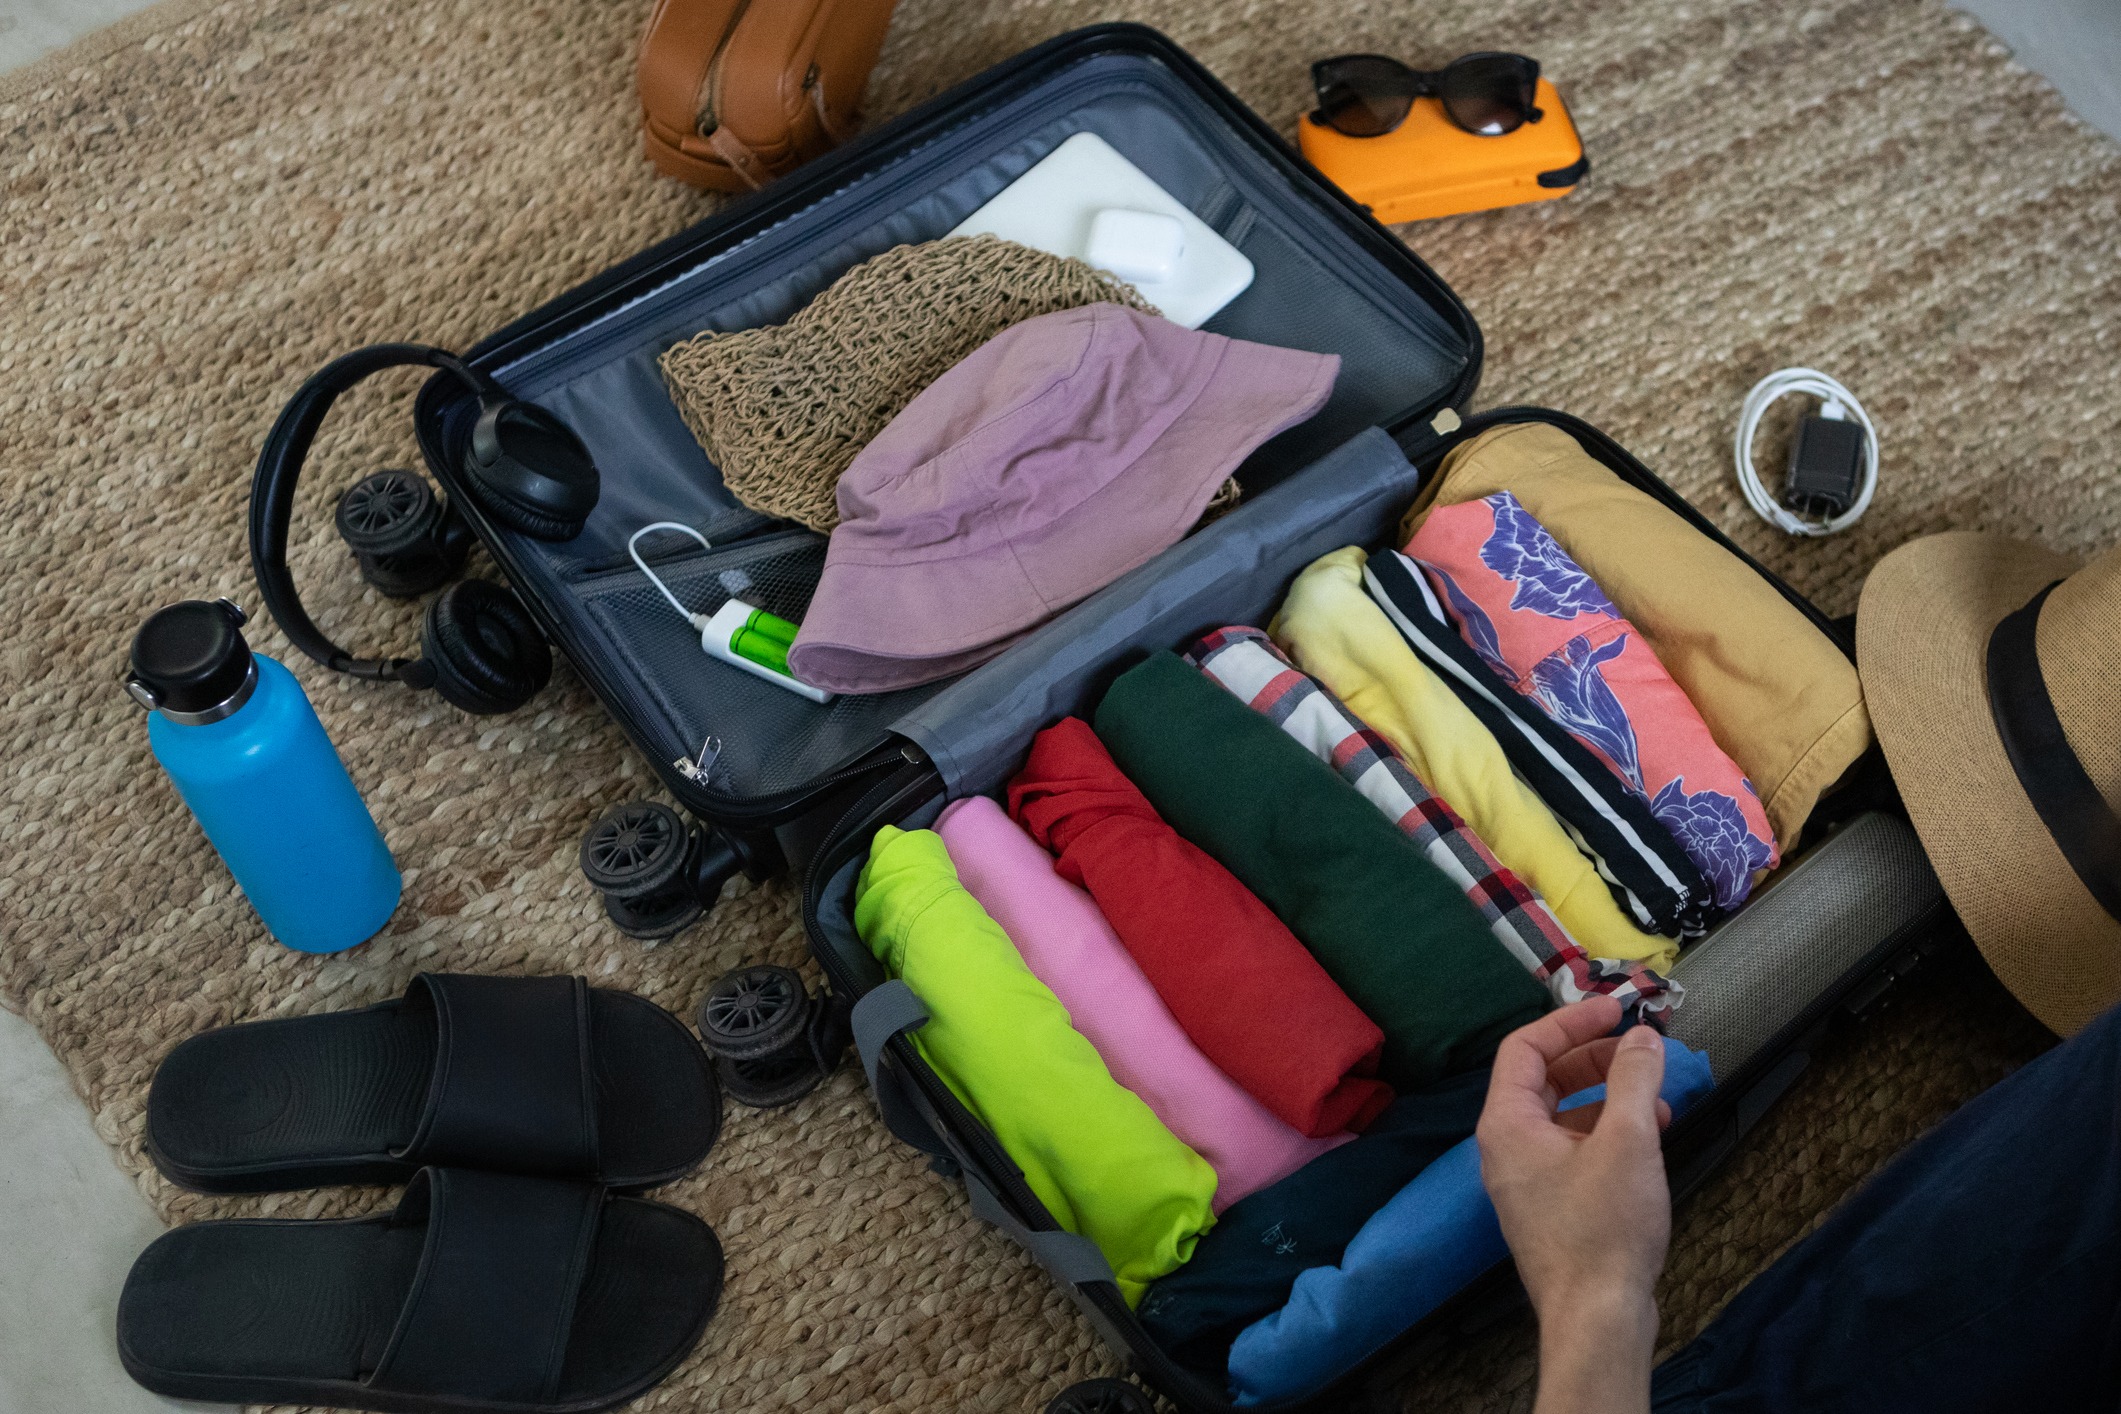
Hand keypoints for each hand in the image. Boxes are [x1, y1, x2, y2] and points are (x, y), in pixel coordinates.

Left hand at [1477, 997, 1673, 1413]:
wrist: (1597, 1317)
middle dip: (1595, 1059)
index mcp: (1506, 1123)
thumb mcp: (1627, 1141)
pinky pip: (1575, 1151)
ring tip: (1658, 1099)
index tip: (1614, 1011)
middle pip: (1545, 1079)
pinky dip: (1610, 1136)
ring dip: (1610, 1098)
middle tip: (1640, 1051)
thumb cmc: (1604, 1228)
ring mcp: (1527, 1180)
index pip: (1524, 1047)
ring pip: (1565, 1117)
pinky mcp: (1552, 1207)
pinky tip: (1652, 1138)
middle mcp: (1506, 1148)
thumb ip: (1634, 1080)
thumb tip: (1643, 1037)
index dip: (1570, 1022)